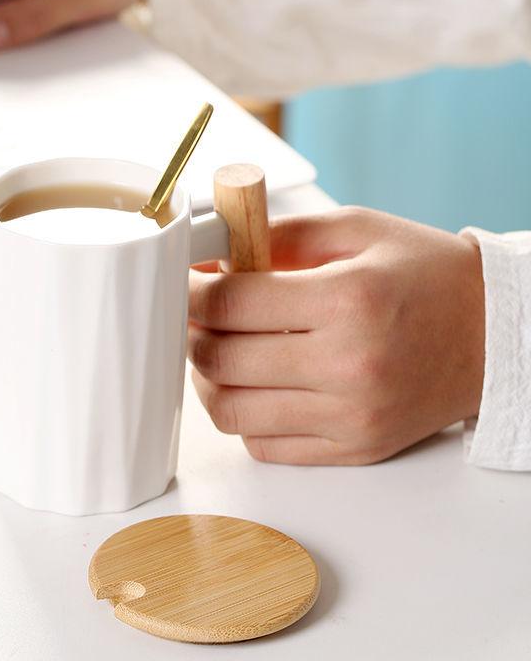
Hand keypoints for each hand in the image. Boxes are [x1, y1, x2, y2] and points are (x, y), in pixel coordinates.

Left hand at [188, 207, 484, 464]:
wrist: (493, 334)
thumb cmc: (422, 274)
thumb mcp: (356, 230)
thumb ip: (278, 236)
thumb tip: (212, 257)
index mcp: (347, 300)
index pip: (232, 302)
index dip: (191, 291)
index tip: (183, 283)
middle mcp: (348, 365)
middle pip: (222, 359)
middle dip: (190, 333)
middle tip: (192, 316)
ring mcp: (352, 416)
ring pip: (233, 411)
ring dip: (206, 378)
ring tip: (214, 350)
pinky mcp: (356, 448)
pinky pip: (265, 445)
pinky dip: (243, 415)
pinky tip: (252, 385)